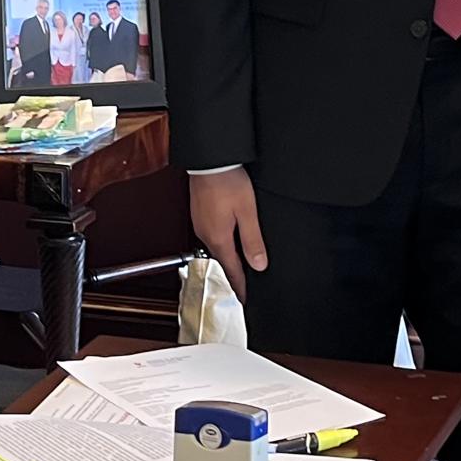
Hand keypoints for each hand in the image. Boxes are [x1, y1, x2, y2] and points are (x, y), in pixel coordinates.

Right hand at [187, 166, 266, 300]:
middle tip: (244, 287)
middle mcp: (206, 234)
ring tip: (240, 267)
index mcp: (218, 238)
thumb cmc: (227, 181)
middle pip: (223, 261)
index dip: (240, 287)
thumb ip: (253, 240)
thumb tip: (259, 264)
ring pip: (217, 248)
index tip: (245, 299)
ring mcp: (201, 224)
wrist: (210, 160)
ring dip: (229, 258)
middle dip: (234, 274)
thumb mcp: (247, 212)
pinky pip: (213, 236)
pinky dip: (223, 243)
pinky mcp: (200, 214)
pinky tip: (231, 239)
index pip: (231, 271)